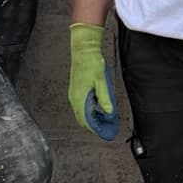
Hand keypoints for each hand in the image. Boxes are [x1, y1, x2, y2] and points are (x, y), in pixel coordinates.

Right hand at [68, 22, 117, 140]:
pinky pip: (82, 106)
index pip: (87, 121)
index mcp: (80, 98)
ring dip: (93, 118)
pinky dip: (90, 111)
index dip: (97, 129)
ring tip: (105, 120)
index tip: (106, 133)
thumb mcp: (101, 81)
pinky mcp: (76, 90)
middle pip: (84, 119)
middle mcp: (74, 98)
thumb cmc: (91, 63)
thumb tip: (109, 112)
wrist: (83, 50)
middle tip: (108, 128)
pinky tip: (99, 109)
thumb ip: (105, 98)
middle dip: (95, 126)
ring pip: (82, 113)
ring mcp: (74, 94)